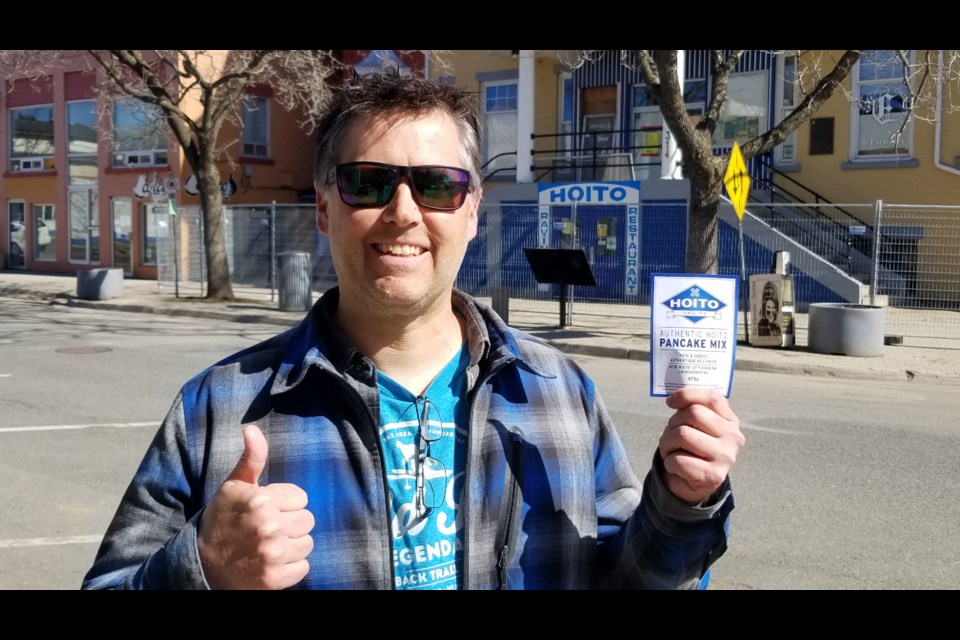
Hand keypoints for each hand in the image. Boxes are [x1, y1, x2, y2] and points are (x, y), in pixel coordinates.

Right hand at [197, 424, 314, 588]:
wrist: (202, 565)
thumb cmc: (222, 521)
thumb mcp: (233, 486)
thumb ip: (251, 458)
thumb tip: (251, 429)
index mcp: (261, 500)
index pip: (301, 498)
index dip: (286, 504)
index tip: (267, 510)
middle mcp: (268, 526)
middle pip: (307, 521)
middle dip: (291, 524)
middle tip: (268, 530)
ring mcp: (273, 555)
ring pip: (307, 544)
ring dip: (292, 546)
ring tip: (270, 546)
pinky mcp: (276, 579)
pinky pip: (304, 567)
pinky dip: (291, 567)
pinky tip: (271, 563)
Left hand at [658, 387, 744, 505]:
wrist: (693, 484)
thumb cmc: (692, 448)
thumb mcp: (695, 425)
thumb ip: (690, 408)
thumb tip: (673, 399)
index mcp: (730, 421)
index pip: (712, 398)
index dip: (687, 395)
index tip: (670, 402)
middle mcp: (733, 437)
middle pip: (694, 413)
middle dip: (672, 423)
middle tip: (670, 435)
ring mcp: (726, 457)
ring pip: (683, 435)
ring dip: (667, 442)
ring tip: (670, 450)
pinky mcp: (714, 476)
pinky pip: (678, 460)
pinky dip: (669, 462)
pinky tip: (675, 466)